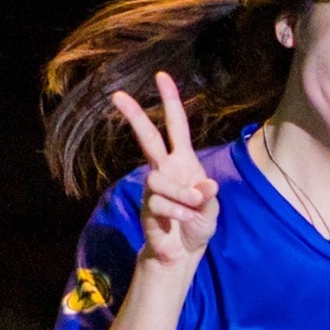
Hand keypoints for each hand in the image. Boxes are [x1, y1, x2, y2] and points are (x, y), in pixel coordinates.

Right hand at [109, 75, 219, 279]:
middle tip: (117, 96)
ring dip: (181, 196)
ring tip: (194, 210)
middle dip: (135, 116)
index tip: (162, 76)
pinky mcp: (147, 206)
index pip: (176, 126)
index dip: (170, 101)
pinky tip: (186, 222)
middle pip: (148, 138)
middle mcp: (165, 168)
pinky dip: (179, 213)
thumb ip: (207, 196)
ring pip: (159, 180)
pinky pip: (160, 203)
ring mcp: (153, 187)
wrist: (183, 252)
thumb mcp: (212, 208)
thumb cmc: (198, 223)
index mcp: (183, 161)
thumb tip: (204, 187)